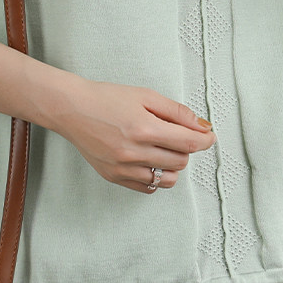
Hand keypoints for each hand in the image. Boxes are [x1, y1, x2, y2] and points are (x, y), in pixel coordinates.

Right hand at [44, 78, 215, 193]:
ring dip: (173, 165)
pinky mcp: (114, 177)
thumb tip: (202, 126)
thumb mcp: (146, 96)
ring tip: (163, 149)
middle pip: (180, 162)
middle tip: (178, 136)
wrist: (73, 109)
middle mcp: (134, 152)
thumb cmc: (107, 98)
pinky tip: (149, 160)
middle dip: (186, 149)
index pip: (189, 143)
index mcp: (145, 129)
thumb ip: (177, 112)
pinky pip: (147, 187)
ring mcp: (123, 168)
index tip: (209, 137)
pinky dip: (155, 176)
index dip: (205, 140)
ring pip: (167, 179)